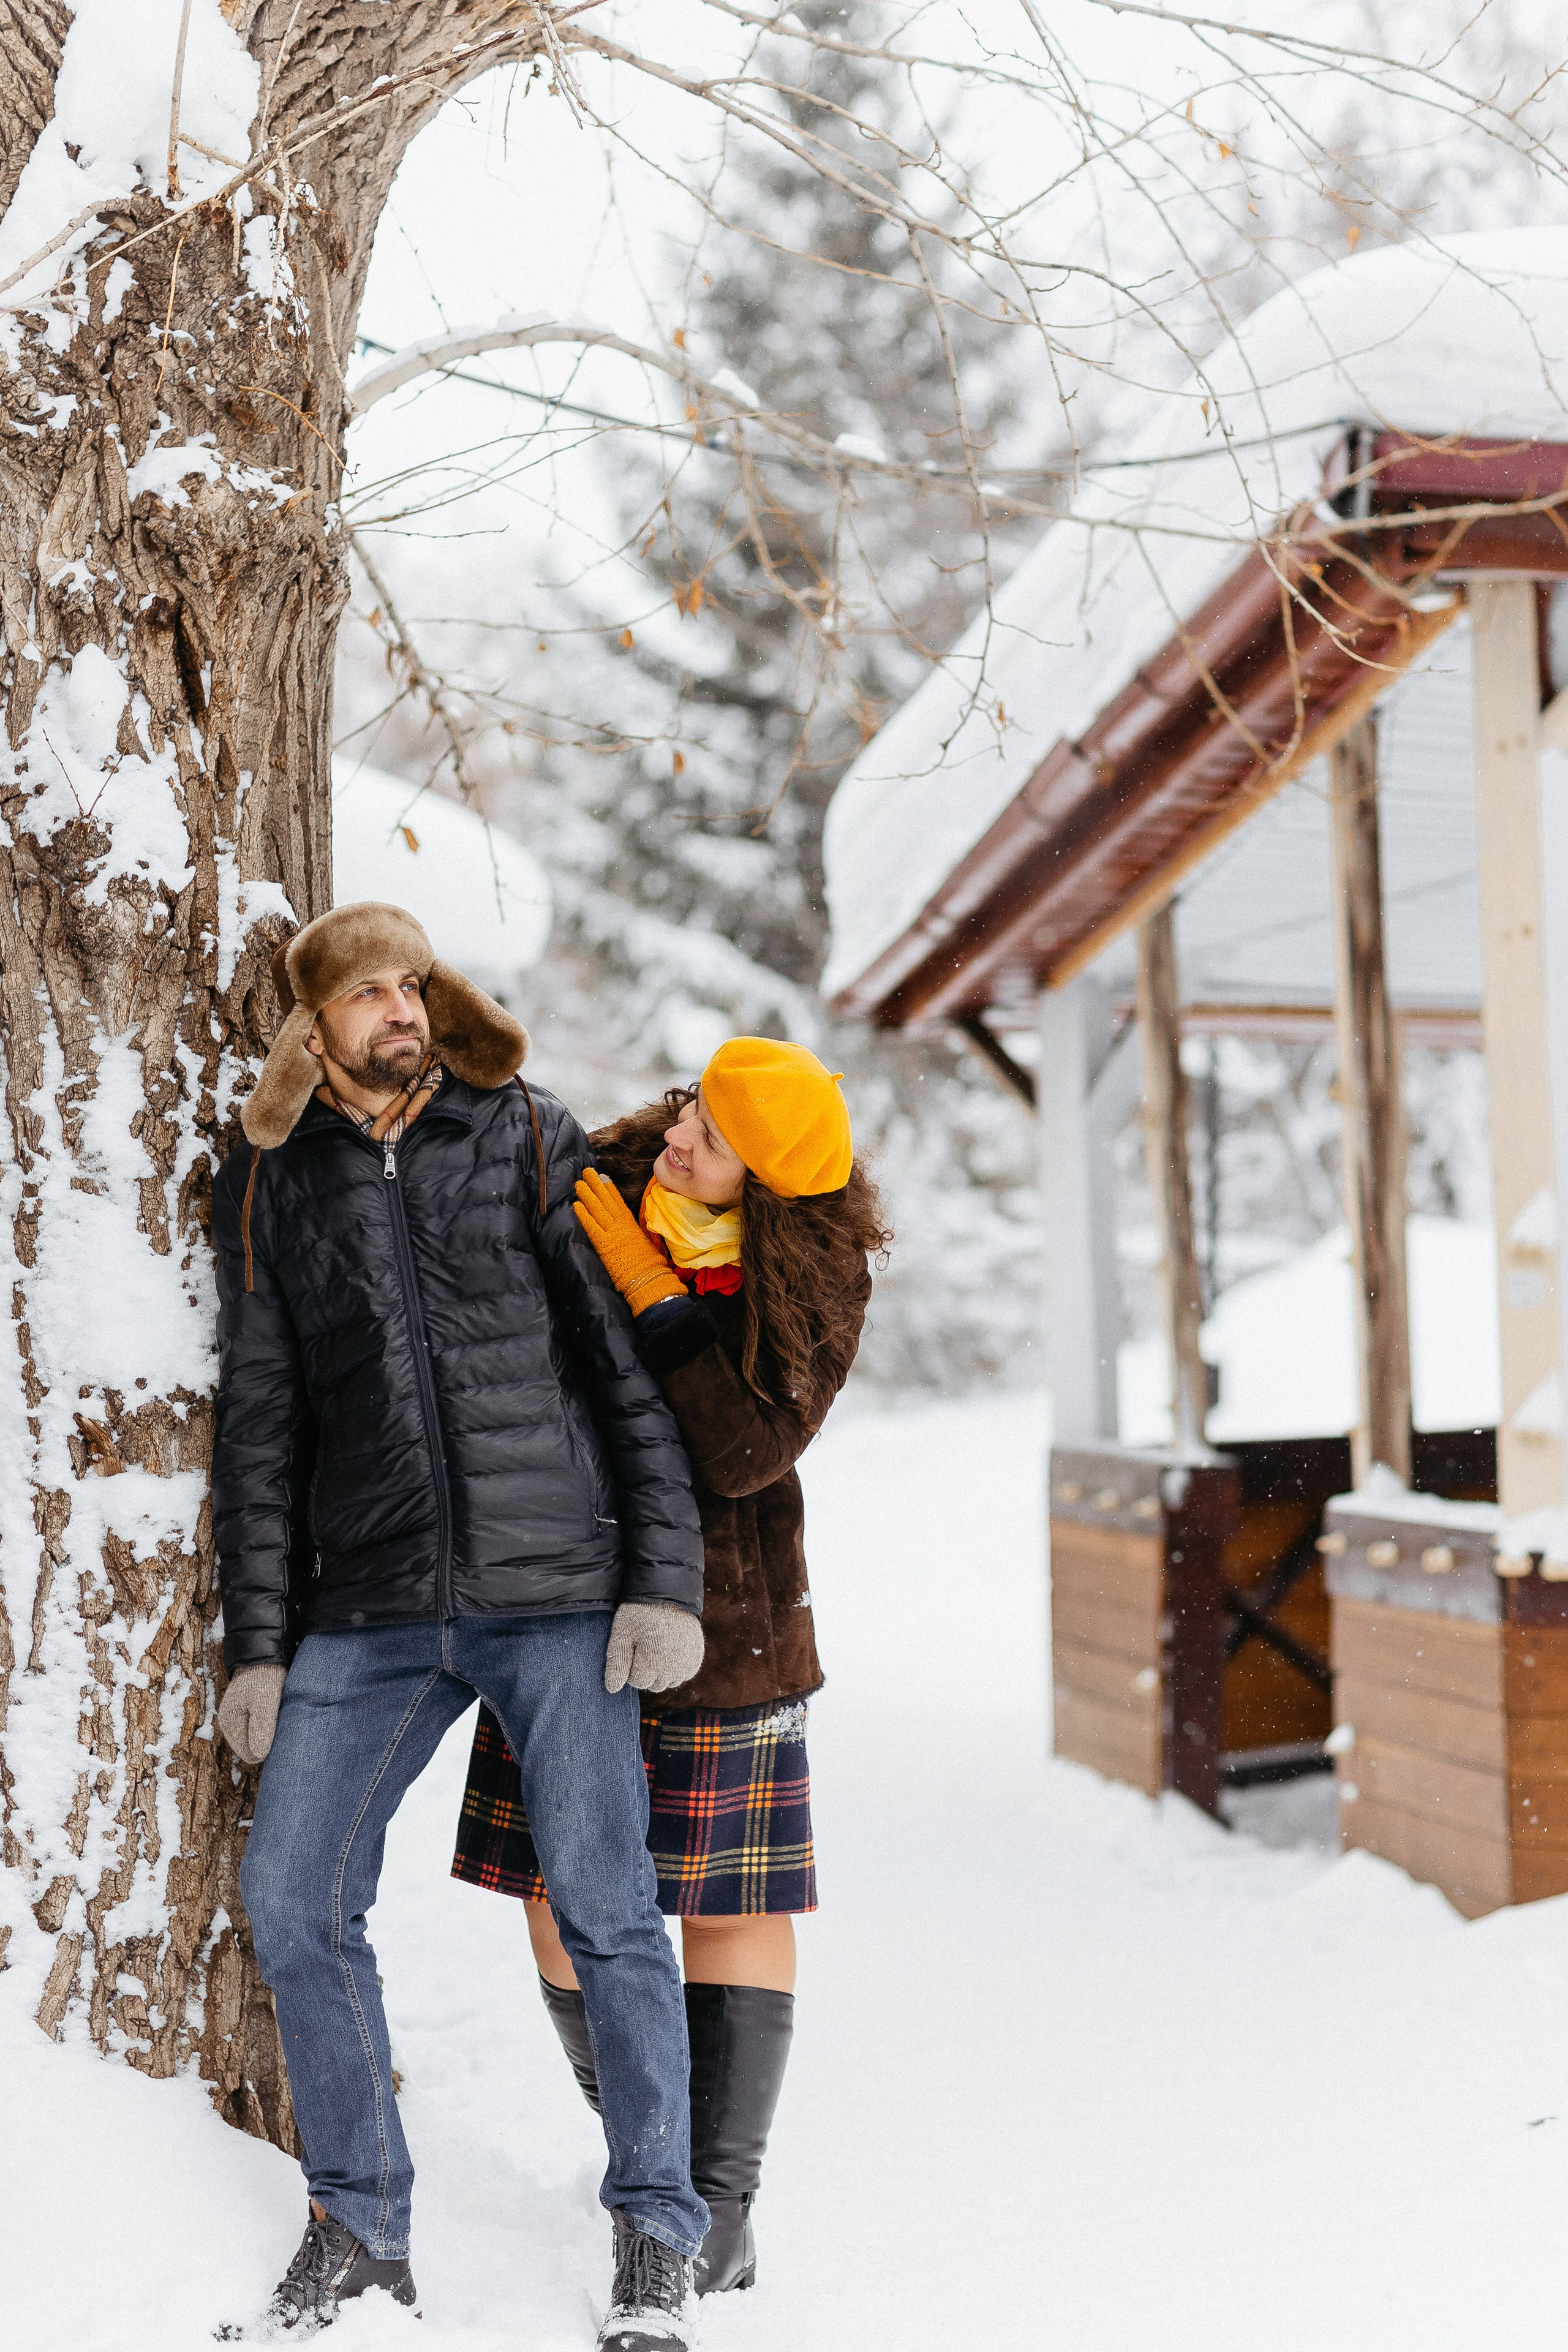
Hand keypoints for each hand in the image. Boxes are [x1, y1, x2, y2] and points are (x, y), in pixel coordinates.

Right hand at [217, 1664, 286, 1765]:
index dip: (266, 1749)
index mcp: (230, 1722)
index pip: (249, 1754)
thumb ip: (261, 1728)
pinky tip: (277, 1716)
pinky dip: (269, 1726)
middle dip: (267, 1742)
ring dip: (268, 1734)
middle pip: (251, 1747)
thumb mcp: (265, 1702)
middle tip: (281, 1726)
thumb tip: (258, 1755)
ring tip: (280, 1719)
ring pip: (256, 1738)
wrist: (265, 1654)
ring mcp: (237, 1717)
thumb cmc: (265, 1676)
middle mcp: (230, 1722)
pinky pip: (258, 1729)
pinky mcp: (246, 1711)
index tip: (279, 1736)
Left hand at [574, 1169, 685, 1313]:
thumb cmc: (650, 1266)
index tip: (603, 1177)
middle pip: (606, 1201)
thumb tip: (633, 1232)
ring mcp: (612, 1233)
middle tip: (587, 1172)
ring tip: (578, 1183)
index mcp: (631, 1225)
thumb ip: (636, 1235)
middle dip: (596, 1185)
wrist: (648, 1278)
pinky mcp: (603, 1244)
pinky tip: (576, 1204)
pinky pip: (592, 1226)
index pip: (618, 1203)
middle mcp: (621, 1225)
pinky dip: (584, 1214)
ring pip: (598, 1209)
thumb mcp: (645, 1245)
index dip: (609, 1190)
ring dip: (587, 1195)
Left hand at [604, 1602, 704, 1693]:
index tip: (633, 1647)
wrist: (670, 1592)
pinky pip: (684, 1674)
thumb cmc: (641, 1611)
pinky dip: (677, 1667)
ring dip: (662, 1671)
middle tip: (645, 1645)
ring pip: (669, 1682)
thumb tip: (612, 1689)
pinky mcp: (696, 1658)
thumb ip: (617, 1663)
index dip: (631, 1665)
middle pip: (654, 1684)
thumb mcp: (622, 1633)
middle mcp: (672, 1669)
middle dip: (647, 1671)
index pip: (637, 1681)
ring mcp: (687, 1664)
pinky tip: (670, 1650)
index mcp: (651, 1663)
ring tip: (658, 1647)